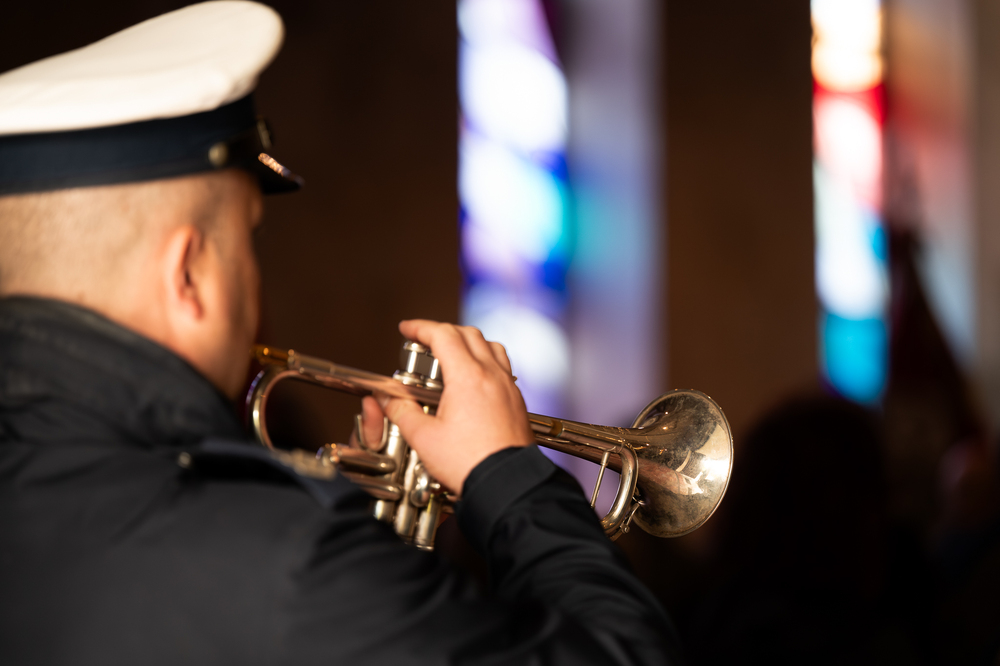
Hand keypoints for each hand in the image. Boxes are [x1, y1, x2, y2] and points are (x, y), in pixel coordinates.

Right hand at [359, 319, 533, 493]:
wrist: (506, 483)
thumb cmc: (471, 464)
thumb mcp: (424, 438)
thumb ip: (401, 411)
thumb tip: (386, 398)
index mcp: (468, 377)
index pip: (443, 335)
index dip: (421, 327)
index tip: (407, 329)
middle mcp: (492, 376)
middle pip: (468, 334)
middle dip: (442, 331)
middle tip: (424, 340)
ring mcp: (508, 387)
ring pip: (490, 346)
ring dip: (468, 341)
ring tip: (451, 353)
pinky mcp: (516, 401)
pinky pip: (502, 366)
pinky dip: (486, 360)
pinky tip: (475, 378)